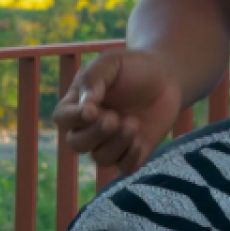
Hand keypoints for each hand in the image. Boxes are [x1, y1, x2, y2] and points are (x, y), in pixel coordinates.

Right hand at [51, 49, 182, 174]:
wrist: (166, 76)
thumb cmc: (133, 66)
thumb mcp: (111, 62)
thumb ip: (93, 79)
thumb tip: (84, 107)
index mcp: (79, 103)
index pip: (62, 118)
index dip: (73, 118)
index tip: (92, 111)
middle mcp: (90, 126)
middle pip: (77, 144)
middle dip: (95, 134)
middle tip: (114, 118)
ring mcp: (111, 141)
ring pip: (100, 158)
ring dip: (115, 145)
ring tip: (133, 124)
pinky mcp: (132, 152)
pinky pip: (124, 167)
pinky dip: (130, 158)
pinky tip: (140, 140)